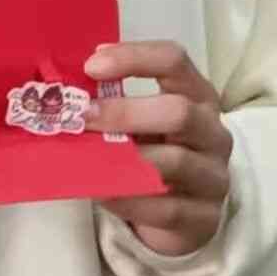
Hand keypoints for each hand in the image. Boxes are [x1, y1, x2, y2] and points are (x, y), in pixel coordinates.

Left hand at [82, 41, 233, 256]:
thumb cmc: (155, 152)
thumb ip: (115, 103)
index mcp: (198, 96)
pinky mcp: (205, 217)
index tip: (91, 66)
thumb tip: (62, 93)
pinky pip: (167, 208)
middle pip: (179, 111)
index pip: (175, 61)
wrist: (186, 211)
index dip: (134, 58)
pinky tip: (102, 194)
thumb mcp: (142, 122)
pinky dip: (130, 200)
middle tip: (82, 117)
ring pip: (175, 162)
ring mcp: (214, 176)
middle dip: (124, 113)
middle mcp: (213, 132)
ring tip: (85, 160)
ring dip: (124, 160)